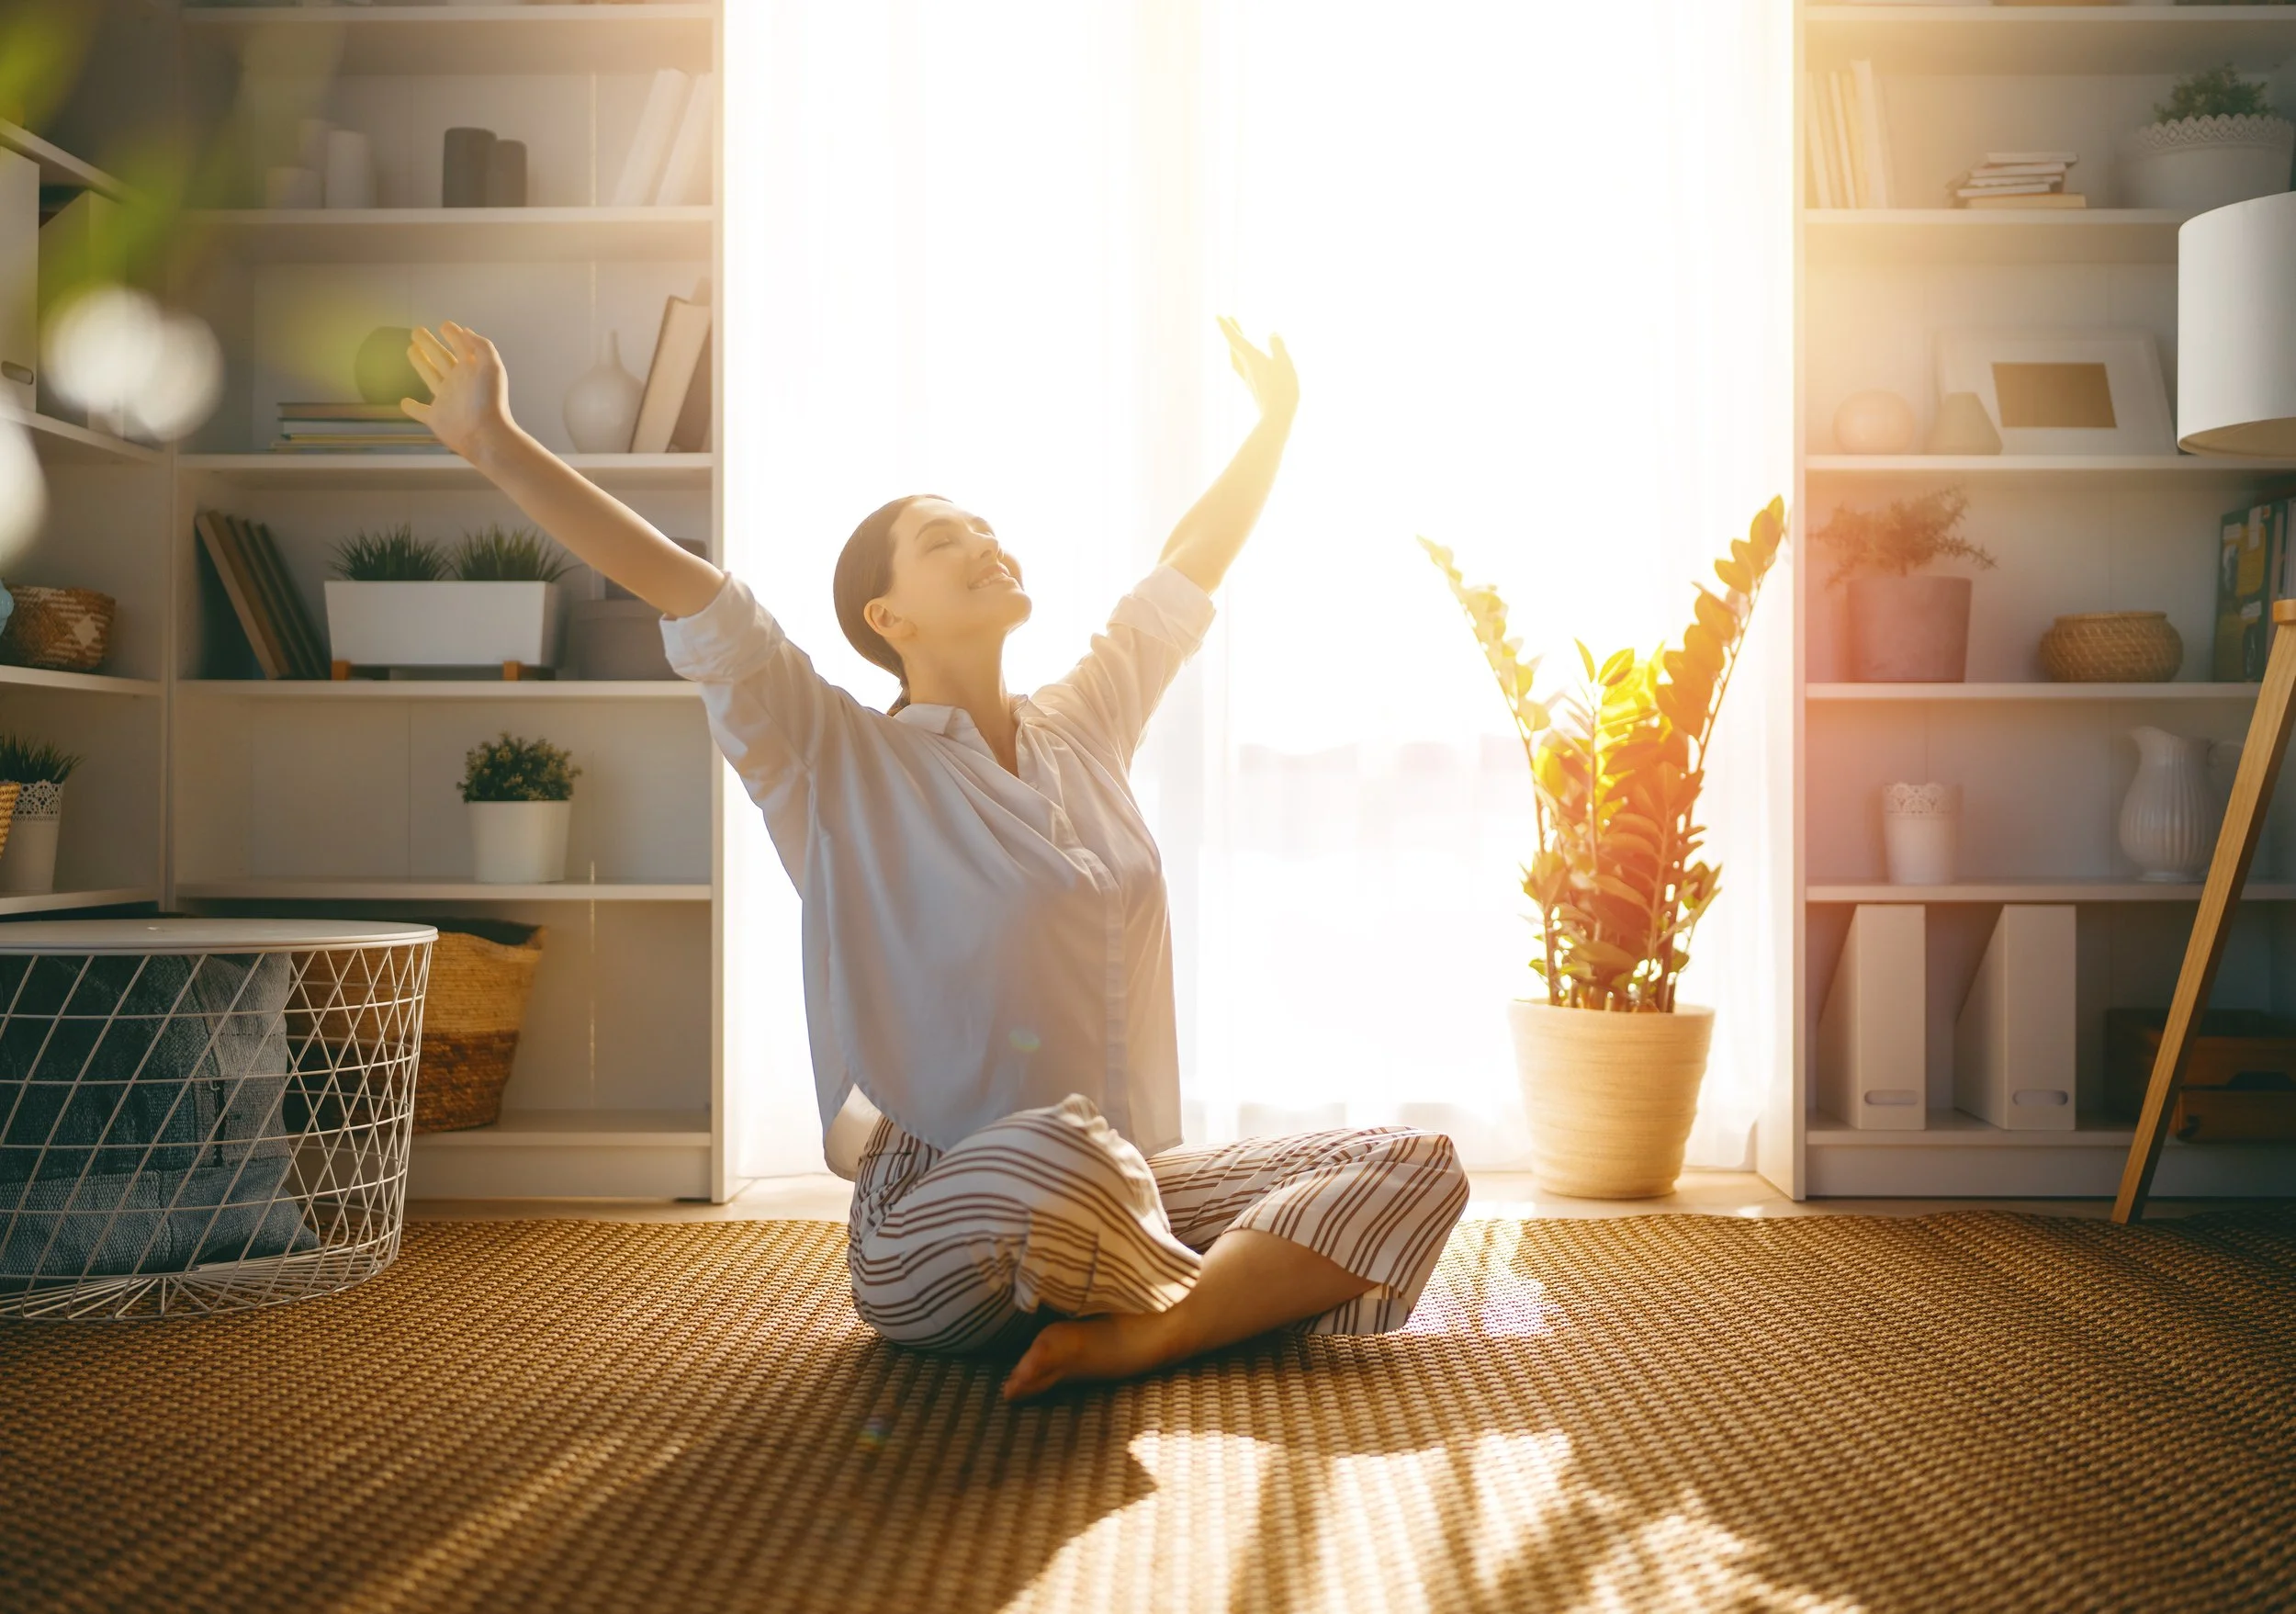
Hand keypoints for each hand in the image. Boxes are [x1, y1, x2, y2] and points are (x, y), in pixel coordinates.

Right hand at [401, 321, 517, 461]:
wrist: (486, 435)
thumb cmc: (490, 400)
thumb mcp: (492, 366)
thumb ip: (481, 345)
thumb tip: (465, 331)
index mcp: (471, 370)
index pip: (461, 347)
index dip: (453, 335)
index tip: (444, 324)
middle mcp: (458, 382)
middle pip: (440, 358)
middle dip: (429, 344)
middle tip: (416, 331)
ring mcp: (447, 400)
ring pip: (429, 377)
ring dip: (420, 363)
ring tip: (410, 349)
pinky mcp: (436, 418)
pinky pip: (420, 411)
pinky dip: (412, 407)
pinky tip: (404, 402)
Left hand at [1219, 316, 1296, 426]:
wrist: (1277, 417)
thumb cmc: (1282, 389)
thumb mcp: (1284, 363)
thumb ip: (1278, 346)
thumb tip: (1272, 333)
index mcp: (1252, 358)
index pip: (1236, 339)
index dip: (1227, 327)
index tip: (1217, 316)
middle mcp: (1247, 368)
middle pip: (1235, 347)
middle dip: (1232, 332)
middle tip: (1229, 319)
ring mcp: (1249, 379)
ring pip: (1236, 359)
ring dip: (1234, 347)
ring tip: (1235, 341)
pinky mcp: (1254, 388)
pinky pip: (1243, 369)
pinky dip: (1242, 360)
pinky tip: (1247, 364)